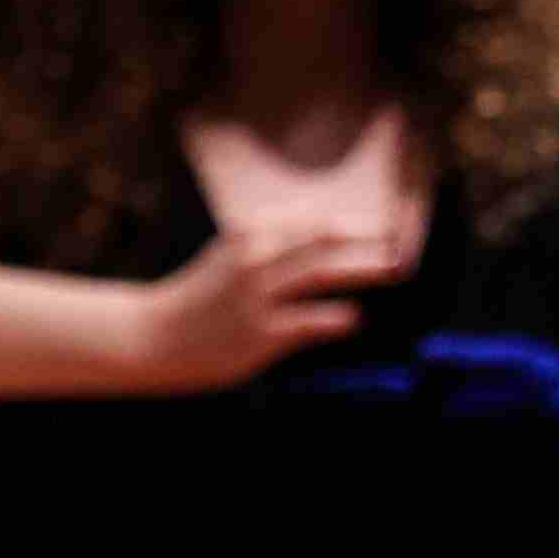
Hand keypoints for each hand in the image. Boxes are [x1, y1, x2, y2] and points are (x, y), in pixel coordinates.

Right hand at [133, 223, 413, 391]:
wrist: (152, 337)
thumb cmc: (202, 299)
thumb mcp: (233, 257)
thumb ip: (275, 244)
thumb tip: (329, 234)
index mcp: (249, 235)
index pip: (313, 220)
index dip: (355, 221)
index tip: (390, 223)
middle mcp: (254, 258)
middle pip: (323, 239)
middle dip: (369, 238)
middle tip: (405, 241)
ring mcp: (256, 296)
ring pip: (320, 272)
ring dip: (363, 267)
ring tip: (395, 266)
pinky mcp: (259, 333)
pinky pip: (308, 321)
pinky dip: (336, 317)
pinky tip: (354, 317)